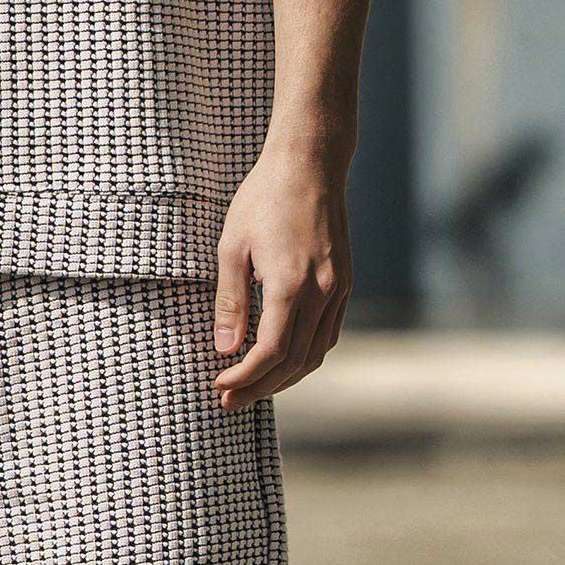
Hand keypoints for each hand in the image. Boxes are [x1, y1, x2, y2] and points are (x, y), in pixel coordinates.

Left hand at [211, 140, 353, 409]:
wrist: (311, 162)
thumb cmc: (265, 197)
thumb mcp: (232, 247)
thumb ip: (231, 302)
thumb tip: (225, 349)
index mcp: (291, 284)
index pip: (269, 353)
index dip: (243, 377)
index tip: (219, 385)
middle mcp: (322, 293)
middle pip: (293, 363)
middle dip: (258, 388)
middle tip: (228, 402)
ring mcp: (339, 290)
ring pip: (314, 355)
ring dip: (282, 380)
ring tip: (252, 389)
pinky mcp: (345, 284)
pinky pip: (327, 336)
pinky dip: (303, 358)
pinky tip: (280, 364)